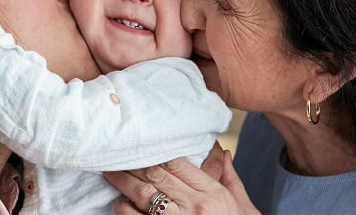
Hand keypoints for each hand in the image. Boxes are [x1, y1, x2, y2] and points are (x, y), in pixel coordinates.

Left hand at [104, 150, 258, 214]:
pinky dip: (124, 209)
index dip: (156, 153)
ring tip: (110, 173)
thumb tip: (223, 154)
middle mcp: (195, 207)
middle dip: (134, 164)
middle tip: (117, 155)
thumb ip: (231, 181)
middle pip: (157, 175)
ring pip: (143, 194)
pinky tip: (119, 203)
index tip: (143, 147)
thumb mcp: (245, 210)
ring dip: (123, 183)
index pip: (178, 164)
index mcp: (214, 195)